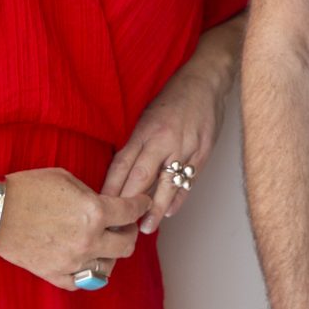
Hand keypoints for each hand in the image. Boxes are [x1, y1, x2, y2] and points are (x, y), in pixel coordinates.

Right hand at [0, 166, 152, 288]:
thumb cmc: (27, 188)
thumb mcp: (66, 178)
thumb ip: (91, 195)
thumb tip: (104, 203)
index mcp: (94, 212)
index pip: (131, 211)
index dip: (141, 204)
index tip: (142, 203)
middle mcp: (89, 240)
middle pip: (127, 244)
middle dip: (130, 231)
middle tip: (124, 225)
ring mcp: (73, 261)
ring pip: (109, 267)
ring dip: (110, 254)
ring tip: (103, 243)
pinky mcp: (55, 275)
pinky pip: (82, 281)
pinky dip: (87, 272)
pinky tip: (84, 260)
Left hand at [102, 49, 231, 233]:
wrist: (207, 81)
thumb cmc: (174, 97)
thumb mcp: (148, 116)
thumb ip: (138, 144)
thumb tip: (125, 175)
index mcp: (146, 130)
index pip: (123, 164)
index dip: (111, 187)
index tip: (101, 206)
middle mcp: (164, 140)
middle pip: (142, 177)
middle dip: (129, 204)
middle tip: (120, 225)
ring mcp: (186, 147)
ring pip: (167, 185)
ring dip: (155, 209)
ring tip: (146, 227)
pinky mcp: (203, 152)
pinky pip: (189, 180)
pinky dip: (178, 197)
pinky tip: (169, 211)